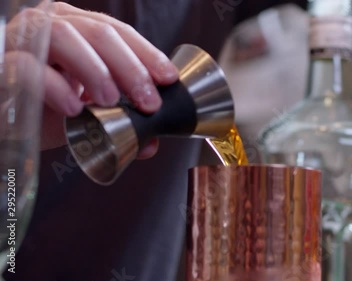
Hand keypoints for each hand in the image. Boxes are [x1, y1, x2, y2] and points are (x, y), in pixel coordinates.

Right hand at [7, 2, 177, 158]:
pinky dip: (55, 86)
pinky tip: (74, 108)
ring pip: (65, 36)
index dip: (146, 53)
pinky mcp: (4, 64)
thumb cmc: (45, 108)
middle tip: (148, 101)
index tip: (168, 79)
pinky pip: (29, 66)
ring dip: (96, 70)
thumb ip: (118, 122)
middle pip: (99, 32)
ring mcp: (25, 40)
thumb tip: (150, 144)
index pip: (117, 31)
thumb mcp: (87, 114)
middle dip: (130, 66)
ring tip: (111, 101)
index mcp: (77, 29)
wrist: (5, 120)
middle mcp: (51, 25)